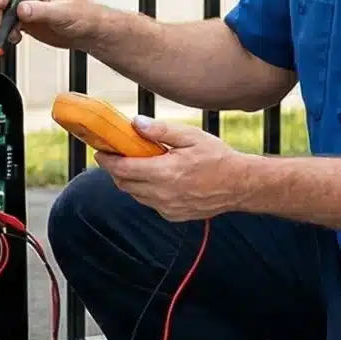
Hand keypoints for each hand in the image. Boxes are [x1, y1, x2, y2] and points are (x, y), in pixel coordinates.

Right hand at [0, 0, 106, 53]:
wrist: (88, 33)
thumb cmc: (83, 16)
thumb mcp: (63, 12)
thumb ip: (41, 11)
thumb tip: (21, 9)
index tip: (5, 5)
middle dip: (0, 8)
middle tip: (1, 23)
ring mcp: (27, 4)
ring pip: (4, 9)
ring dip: (2, 22)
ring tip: (9, 35)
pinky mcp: (26, 19)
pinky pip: (9, 23)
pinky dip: (7, 31)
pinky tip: (15, 38)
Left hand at [96, 117, 258, 221]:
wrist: (240, 185)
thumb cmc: (217, 157)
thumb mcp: (191, 136)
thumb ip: (161, 131)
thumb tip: (136, 123)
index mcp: (165, 172)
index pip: (122, 169)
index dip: (107, 160)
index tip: (100, 151)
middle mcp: (163, 194)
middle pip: (124, 184)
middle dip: (115, 170)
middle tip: (116, 155)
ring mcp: (168, 207)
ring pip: (135, 195)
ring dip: (130, 181)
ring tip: (137, 165)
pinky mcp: (173, 215)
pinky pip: (150, 203)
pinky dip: (147, 191)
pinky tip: (157, 179)